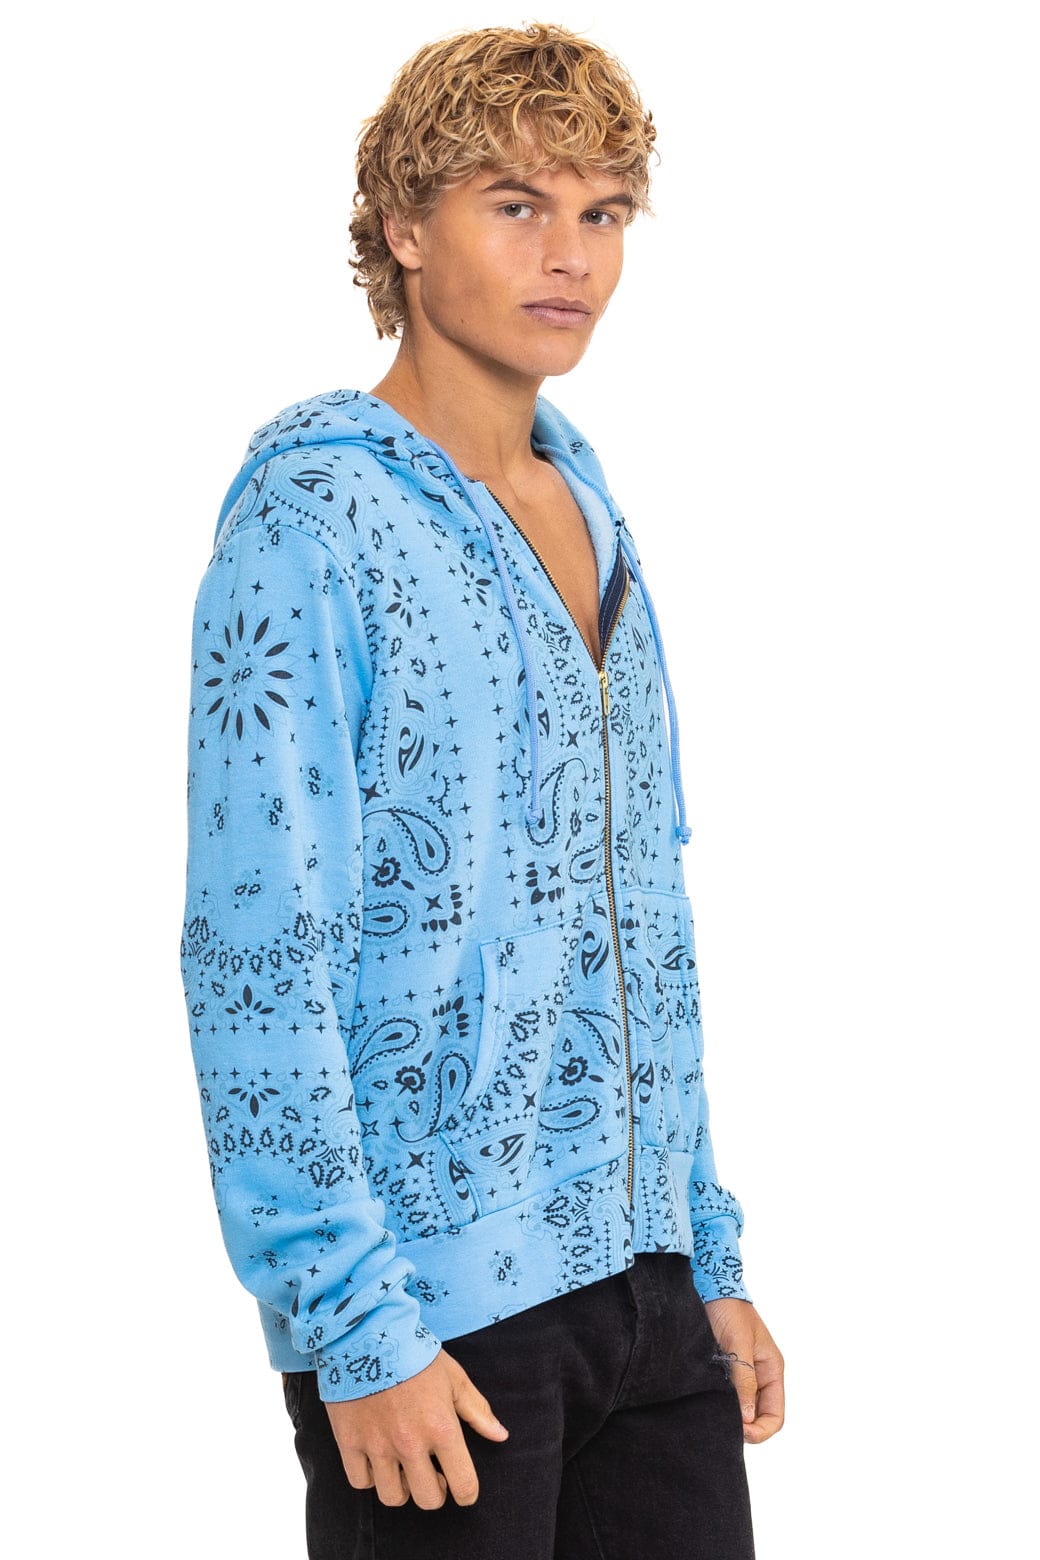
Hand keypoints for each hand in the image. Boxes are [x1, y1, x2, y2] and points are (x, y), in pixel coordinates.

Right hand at [324, 1347, 508, 1507]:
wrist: (366, 1333)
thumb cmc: (415, 1354)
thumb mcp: (454, 1377)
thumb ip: (477, 1411)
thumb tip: (501, 1436)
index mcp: (442, 1428)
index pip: (464, 1484)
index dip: (467, 1493)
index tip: (464, 1489)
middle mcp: (410, 1444)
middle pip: (428, 1499)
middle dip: (436, 1491)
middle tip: (433, 1474)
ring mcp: (378, 1446)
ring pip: (393, 1497)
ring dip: (403, 1487)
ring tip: (405, 1467)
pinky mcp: (349, 1442)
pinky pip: (362, 1482)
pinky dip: (371, 1477)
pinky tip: (378, 1459)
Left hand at [702, 1298, 784, 1444]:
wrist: (710, 1288)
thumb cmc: (730, 1310)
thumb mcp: (739, 1344)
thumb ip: (745, 1379)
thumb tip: (747, 1417)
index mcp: (772, 1370)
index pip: (775, 1415)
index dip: (760, 1430)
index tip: (740, 1431)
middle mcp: (760, 1376)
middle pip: (760, 1417)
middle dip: (746, 1427)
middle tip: (724, 1426)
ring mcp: (744, 1374)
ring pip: (743, 1409)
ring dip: (733, 1415)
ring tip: (716, 1414)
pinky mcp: (726, 1370)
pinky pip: (729, 1396)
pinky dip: (722, 1403)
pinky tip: (709, 1402)